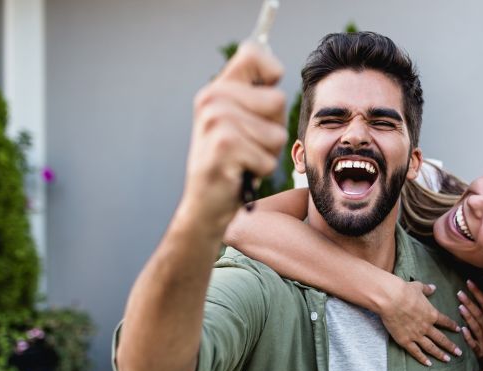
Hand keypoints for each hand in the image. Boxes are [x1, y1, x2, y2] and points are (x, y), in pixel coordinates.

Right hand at [179, 42, 286, 228]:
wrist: (204, 205)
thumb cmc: (231, 164)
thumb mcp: (239, 122)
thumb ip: (254, 94)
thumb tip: (274, 66)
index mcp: (216, 89)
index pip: (255, 53)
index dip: (272, 71)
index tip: (265, 98)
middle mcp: (212, 99)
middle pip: (278, 100)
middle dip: (273, 129)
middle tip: (247, 145)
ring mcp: (215, 121)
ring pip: (276, 133)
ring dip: (267, 154)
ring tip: (243, 159)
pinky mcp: (224, 146)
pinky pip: (268, 157)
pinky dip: (261, 171)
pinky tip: (239, 173)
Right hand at [378, 281, 461, 366]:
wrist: (391, 299)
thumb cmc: (404, 291)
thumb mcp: (418, 287)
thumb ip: (427, 289)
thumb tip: (433, 287)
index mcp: (431, 314)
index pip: (445, 321)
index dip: (452, 326)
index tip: (458, 330)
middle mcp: (426, 326)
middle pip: (441, 338)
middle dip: (451, 346)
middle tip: (459, 353)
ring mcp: (416, 335)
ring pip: (431, 347)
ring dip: (440, 354)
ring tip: (447, 360)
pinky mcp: (405, 340)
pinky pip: (415, 352)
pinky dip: (422, 358)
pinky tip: (428, 364)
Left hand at [458, 280, 482, 359]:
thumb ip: (481, 312)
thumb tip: (470, 295)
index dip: (478, 292)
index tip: (469, 282)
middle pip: (480, 313)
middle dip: (470, 302)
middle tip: (459, 293)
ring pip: (477, 327)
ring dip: (469, 317)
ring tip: (460, 307)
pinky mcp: (480, 351)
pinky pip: (474, 343)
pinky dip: (468, 336)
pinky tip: (462, 330)